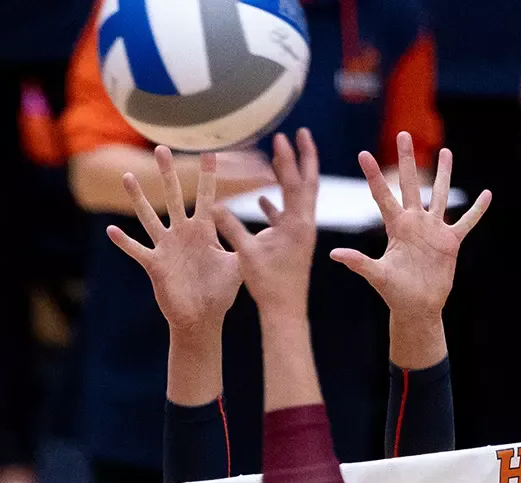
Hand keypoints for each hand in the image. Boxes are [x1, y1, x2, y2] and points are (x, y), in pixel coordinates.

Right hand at [108, 147, 242, 331]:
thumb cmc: (220, 291)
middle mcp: (182, 233)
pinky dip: (124, 242)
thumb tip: (274, 228)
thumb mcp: (237, 263)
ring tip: (129, 177)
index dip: (208, 175)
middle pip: (173, 197)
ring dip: (138, 198)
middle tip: (162, 148)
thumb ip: (247, 243)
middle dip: (168, 173)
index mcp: (203, 230)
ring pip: (149, 217)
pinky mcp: (155, 265)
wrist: (202, 317)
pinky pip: (137, 250)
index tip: (210, 151)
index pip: (206, 196)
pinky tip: (111, 230)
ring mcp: (166, 247)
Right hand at [214, 130, 319, 317]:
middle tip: (300, 133)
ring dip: (292, 176)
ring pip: (299, 197)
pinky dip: (277, 202)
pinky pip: (286, 215)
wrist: (286, 310)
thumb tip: (214, 205)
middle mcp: (304, 223)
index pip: (293, 183)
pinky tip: (263, 198)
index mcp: (297, 224)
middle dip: (303, 157)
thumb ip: (231, 228)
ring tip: (283, 159)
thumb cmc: (268, 285)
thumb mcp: (247, 254)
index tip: (282, 136)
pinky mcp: (293, 242)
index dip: (286, 159)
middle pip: (306, 182)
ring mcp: (300, 232)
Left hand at [329, 133, 491, 323]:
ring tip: (446, 151)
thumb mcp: (376, 275)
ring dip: (443, 174)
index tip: (362, 154)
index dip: (373, 175)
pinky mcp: (451, 241)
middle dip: (406, 160)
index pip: (382, 195)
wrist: (417, 306)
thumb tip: (334, 254)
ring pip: (439, 194)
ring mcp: (433, 229)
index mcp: (395, 227)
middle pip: (410, 183)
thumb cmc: (394, 292)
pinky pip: (467, 221)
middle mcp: (414, 222)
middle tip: (403, 134)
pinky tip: (487, 194)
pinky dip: (477, 209)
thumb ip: (358, 262)